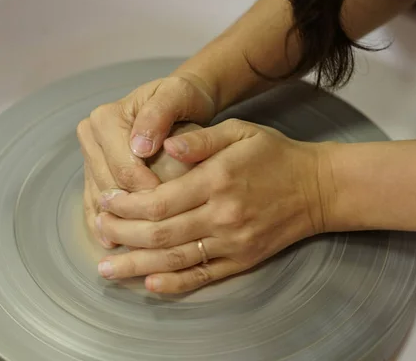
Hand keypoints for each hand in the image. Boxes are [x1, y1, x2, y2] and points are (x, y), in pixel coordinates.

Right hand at [76, 73, 216, 247]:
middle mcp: (90, 136)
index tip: (174, 208)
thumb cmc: (181, 98)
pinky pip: (93, 202)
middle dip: (134, 212)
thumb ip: (160, 115)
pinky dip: (103, 223)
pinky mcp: (92, 171)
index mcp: (105, 119)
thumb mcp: (177, 95)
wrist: (177, 100)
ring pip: (100, 199)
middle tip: (162, 234)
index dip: (148, 192)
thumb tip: (141, 147)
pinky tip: (113, 243)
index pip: (124, 168)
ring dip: (116, 225)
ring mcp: (89, 156)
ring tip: (138, 250)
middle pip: (109, 187)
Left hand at [95, 119, 330, 292]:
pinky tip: (149, 284)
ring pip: (175, 259)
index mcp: (216, 180)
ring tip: (107, 267)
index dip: (126, 205)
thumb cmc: (274, 155)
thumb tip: (164, 142)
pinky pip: (203, 276)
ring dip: (136, 265)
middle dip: (122, 234)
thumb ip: (200, 138)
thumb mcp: (240, 131)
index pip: (159, 200)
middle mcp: (222, 215)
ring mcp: (232, 242)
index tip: (107, 201)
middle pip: (159, 233)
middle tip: (99, 231)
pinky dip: (174, 283)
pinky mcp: (242, 260)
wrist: (317, 188)